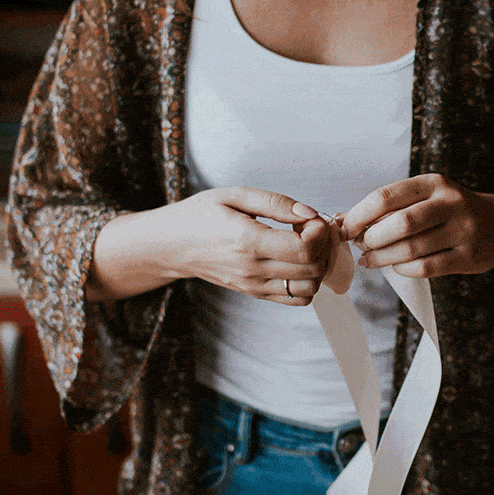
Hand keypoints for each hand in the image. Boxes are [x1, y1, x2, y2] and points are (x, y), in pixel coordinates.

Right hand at [172, 187, 336, 304]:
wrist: (170, 245)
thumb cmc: (199, 216)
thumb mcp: (234, 195)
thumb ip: (275, 203)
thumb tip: (310, 213)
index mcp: (248, 241)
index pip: (304, 249)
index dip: (319, 232)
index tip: (311, 218)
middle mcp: (252, 269)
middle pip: (312, 269)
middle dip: (323, 247)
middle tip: (310, 228)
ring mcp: (254, 286)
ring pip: (309, 289)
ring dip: (317, 266)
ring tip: (303, 245)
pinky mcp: (254, 293)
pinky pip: (295, 299)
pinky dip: (306, 282)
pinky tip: (295, 261)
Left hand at [342, 174, 493, 277]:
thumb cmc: (452, 211)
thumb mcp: (429, 196)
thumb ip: (393, 206)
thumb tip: (344, 220)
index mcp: (434, 183)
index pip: (387, 196)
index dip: (360, 215)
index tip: (345, 228)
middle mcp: (450, 202)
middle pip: (400, 223)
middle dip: (371, 238)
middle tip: (360, 246)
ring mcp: (463, 230)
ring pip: (412, 248)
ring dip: (383, 258)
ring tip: (370, 260)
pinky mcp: (468, 256)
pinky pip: (427, 267)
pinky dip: (404, 269)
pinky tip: (396, 267)